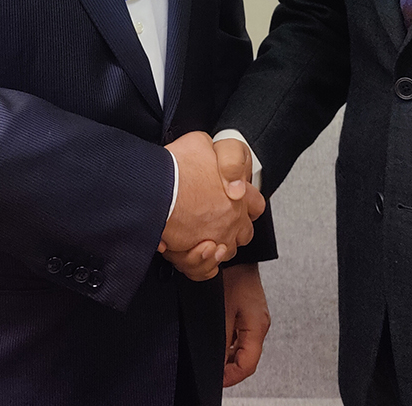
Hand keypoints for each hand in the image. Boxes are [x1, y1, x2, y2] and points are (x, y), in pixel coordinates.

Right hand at [160, 132, 264, 280]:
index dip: (247, 203)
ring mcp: (218, 238)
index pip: (256, 203)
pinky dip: (201, 264)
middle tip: (215, 220)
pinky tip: (194, 250)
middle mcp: (233, 219)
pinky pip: (206, 269)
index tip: (234, 201)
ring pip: (226, 251)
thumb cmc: (175, 168)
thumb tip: (213, 153)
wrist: (155, 190)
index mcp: (238, 193)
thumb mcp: (198, 142)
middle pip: (244, 232)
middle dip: (233, 228)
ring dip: (216, 246)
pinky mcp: (199, 255)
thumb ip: (213, 150)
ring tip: (200, 236)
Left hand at [222, 263, 269, 386]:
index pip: (248, 365)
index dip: (231, 376)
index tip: (215, 378)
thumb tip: (216, 361)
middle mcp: (260, 325)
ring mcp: (255, 319)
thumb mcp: (222, 310)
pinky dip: (228, 341)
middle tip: (210, 366)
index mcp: (257, 326)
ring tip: (211, 351)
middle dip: (228, 367)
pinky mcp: (249, 314)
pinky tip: (216, 336)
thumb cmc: (231, 276)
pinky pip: (240, 336)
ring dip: (227, 354)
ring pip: (242, 348)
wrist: (236, 254)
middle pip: (246, 359)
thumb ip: (221, 338)